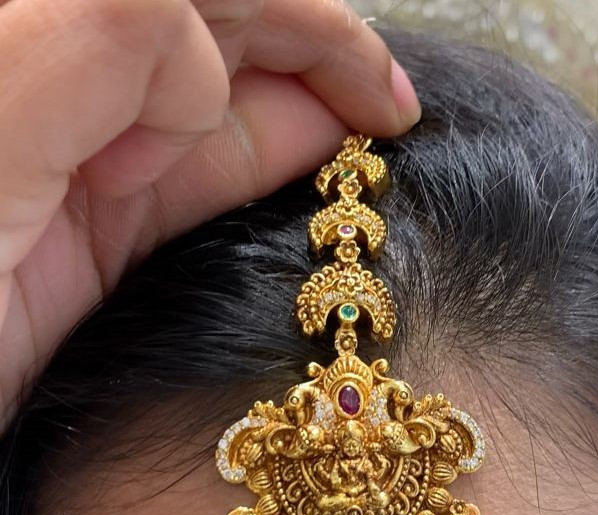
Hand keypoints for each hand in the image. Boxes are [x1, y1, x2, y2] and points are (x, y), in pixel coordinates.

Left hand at [0, 0, 419, 428]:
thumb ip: (100, 30)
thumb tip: (203, 54)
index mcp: (29, 43)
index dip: (274, 20)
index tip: (351, 92)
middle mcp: (50, 83)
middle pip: (204, 31)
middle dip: (308, 50)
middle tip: (386, 99)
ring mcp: (75, 163)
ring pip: (211, 107)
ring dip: (300, 109)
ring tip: (370, 129)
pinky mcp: (95, 233)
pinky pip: (196, 182)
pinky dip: (262, 168)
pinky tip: (315, 162)